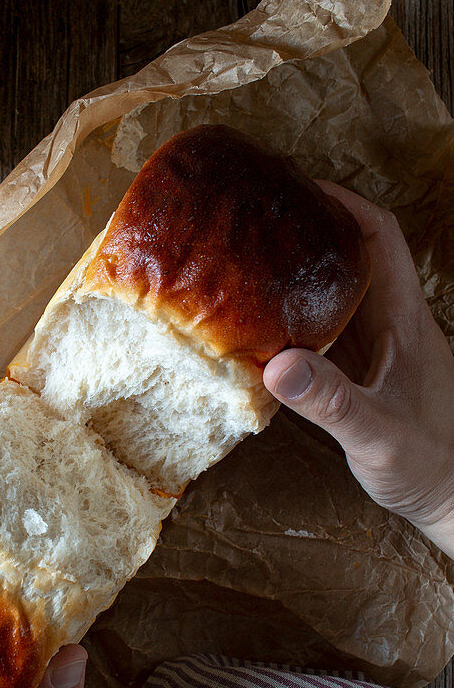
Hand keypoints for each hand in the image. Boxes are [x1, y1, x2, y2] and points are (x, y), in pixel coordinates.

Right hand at [263, 181, 453, 557]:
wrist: (452, 500)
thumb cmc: (428, 466)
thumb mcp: (377, 436)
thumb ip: (331, 401)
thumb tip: (277, 366)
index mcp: (405, 320)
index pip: (381, 238)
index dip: (344, 203)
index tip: (299, 188)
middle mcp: (393, 325)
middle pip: (355, 254)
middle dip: (312, 227)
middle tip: (260, 218)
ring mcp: (380, 348)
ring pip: (340, 290)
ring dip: (302, 270)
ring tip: (252, 259)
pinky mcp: (366, 373)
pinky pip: (329, 328)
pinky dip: (297, 316)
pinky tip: (265, 325)